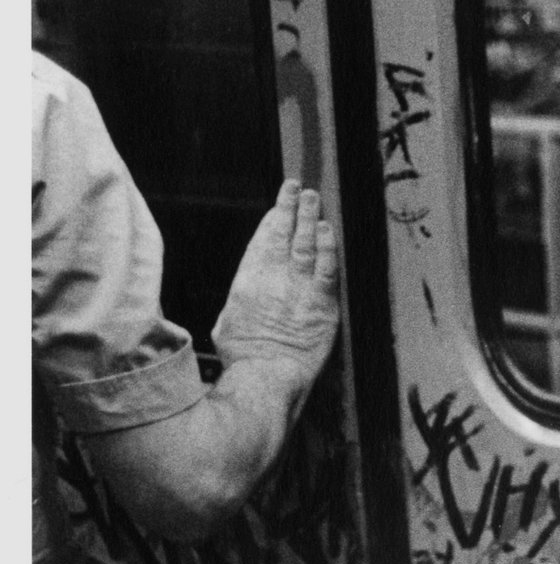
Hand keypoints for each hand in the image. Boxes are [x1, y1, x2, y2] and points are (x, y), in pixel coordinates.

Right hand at [212, 180, 340, 381]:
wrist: (265, 375)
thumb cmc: (243, 359)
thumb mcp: (226, 325)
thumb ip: (239, 307)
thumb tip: (241, 303)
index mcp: (247, 282)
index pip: (261, 242)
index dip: (272, 220)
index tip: (278, 206)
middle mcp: (273, 279)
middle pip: (283, 235)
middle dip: (290, 209)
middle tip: (297, 188)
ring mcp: (298, 289)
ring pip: (305, 244)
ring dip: (309, 218)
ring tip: (312, 198)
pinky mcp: (322, 303)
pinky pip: (327, 268)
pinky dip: (328, 247)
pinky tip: (328, 229)